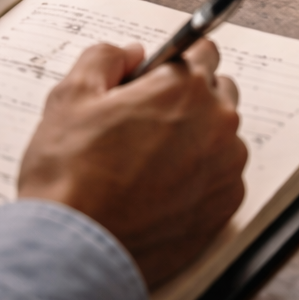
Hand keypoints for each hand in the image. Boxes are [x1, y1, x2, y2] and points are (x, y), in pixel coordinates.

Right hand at [18, 40, 247, 289]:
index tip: (156, 82)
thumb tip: (131, 52)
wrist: (75, 248)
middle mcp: (218, 121)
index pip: (204, 51)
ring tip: (148, 164)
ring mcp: (227, 165)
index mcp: (185, 87)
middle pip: (217, 92)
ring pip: (221, 136)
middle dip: (188, 100)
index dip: (174, 65)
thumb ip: (105, 58)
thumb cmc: (70, 175)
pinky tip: (161, 191)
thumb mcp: (71, 97)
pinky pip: (222, 176)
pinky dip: (200, 178)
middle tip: (146, 124)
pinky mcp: (227, 203)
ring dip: (196, 140)